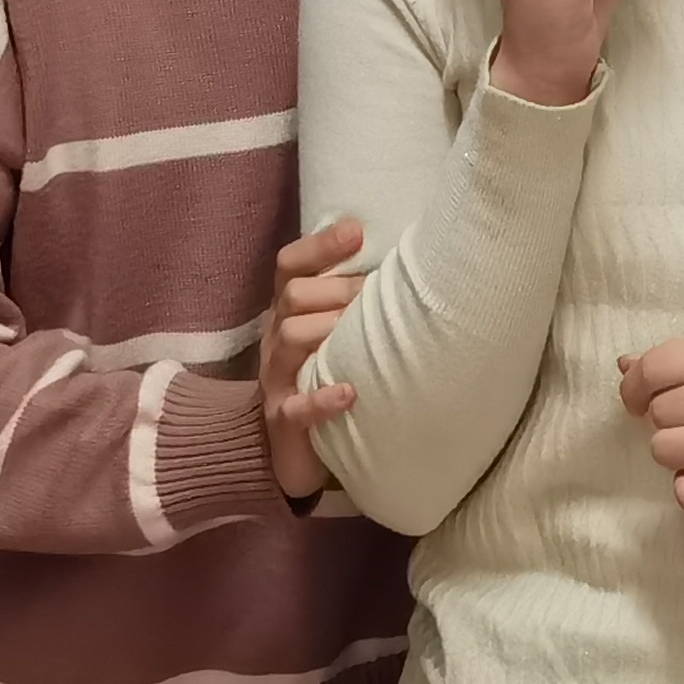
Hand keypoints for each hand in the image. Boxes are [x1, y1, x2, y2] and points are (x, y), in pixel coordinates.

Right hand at [260, 217, 364, 496]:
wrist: (289, 451)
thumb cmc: (323, 379)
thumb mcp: (332, 336)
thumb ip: (351, 304)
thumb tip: (407, 265)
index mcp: (287, 312)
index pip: (289, 266)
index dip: (319, 246)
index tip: (357, 232)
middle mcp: (277, 339)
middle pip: (294, 295)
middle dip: (337, 288)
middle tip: (377, 293)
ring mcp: (277, 379)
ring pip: (291, 336)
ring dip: (329, 329)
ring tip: (364, 335)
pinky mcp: (284, 420)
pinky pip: (297, 406)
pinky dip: (323, 399)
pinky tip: (350, 392)